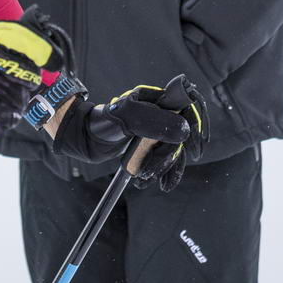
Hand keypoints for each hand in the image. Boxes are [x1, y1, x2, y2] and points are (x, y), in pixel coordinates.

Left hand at [52, 74, 206, 190]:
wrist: (86, 140)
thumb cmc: (101, 123)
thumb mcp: (126, 118)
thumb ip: (154, 121)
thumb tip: (185, 130)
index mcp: (156, 98)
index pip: (187, 106)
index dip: (195, 126)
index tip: (194, 149)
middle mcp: (160, 111)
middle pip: (182, 133)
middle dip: (169, 157)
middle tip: (152, 172)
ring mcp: (157, 128)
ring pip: (175, 149)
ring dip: (164, 168)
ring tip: (145, 179)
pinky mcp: (152, 144)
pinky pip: (168, 158)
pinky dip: (166, 172)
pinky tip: (160, 184)